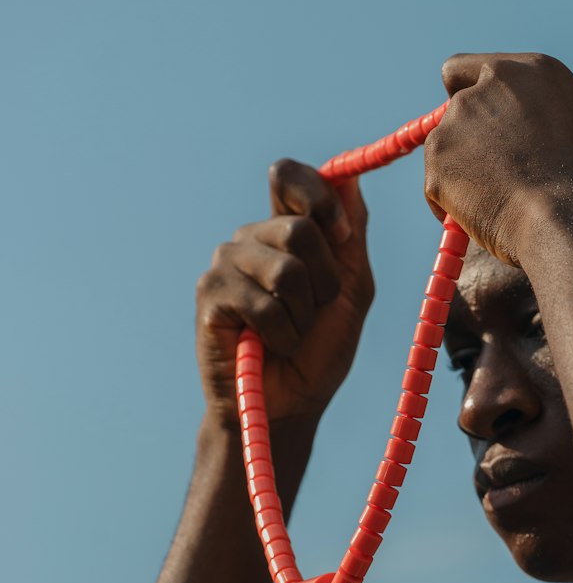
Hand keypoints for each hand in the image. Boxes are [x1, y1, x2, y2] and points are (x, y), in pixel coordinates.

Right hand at [196, 160, 373, 427]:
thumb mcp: (351, 290)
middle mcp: (252, 238)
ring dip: (303, 314)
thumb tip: (351, 177)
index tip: (342, 238)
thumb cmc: (319, 351)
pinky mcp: (209, 294)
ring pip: (286, 268)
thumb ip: (351, 235)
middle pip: (299, 227)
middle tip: (315, 312)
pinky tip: (269, 346)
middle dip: (324, 280)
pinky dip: (282, 334)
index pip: (290, 176)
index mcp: (286, 230)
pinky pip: (263, 303)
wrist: (289, 406)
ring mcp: (227, 263)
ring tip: (290, 333)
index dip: (320, 197)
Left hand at [423, 52, 572, 266]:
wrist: (565, 216)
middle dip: (466, 138)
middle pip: (453, 108)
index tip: (474, 120)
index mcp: (525, 71)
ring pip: (445, 148)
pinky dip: (451, 203)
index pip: (466, 69)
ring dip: (462, 172)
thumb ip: (534, 110)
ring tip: (500, 199)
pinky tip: (486, 216)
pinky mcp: (438, 156)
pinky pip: (436, 186)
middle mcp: (486, 87)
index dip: (467, 95)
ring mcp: (457, 120)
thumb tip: (512, 124)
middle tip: (494, 172)